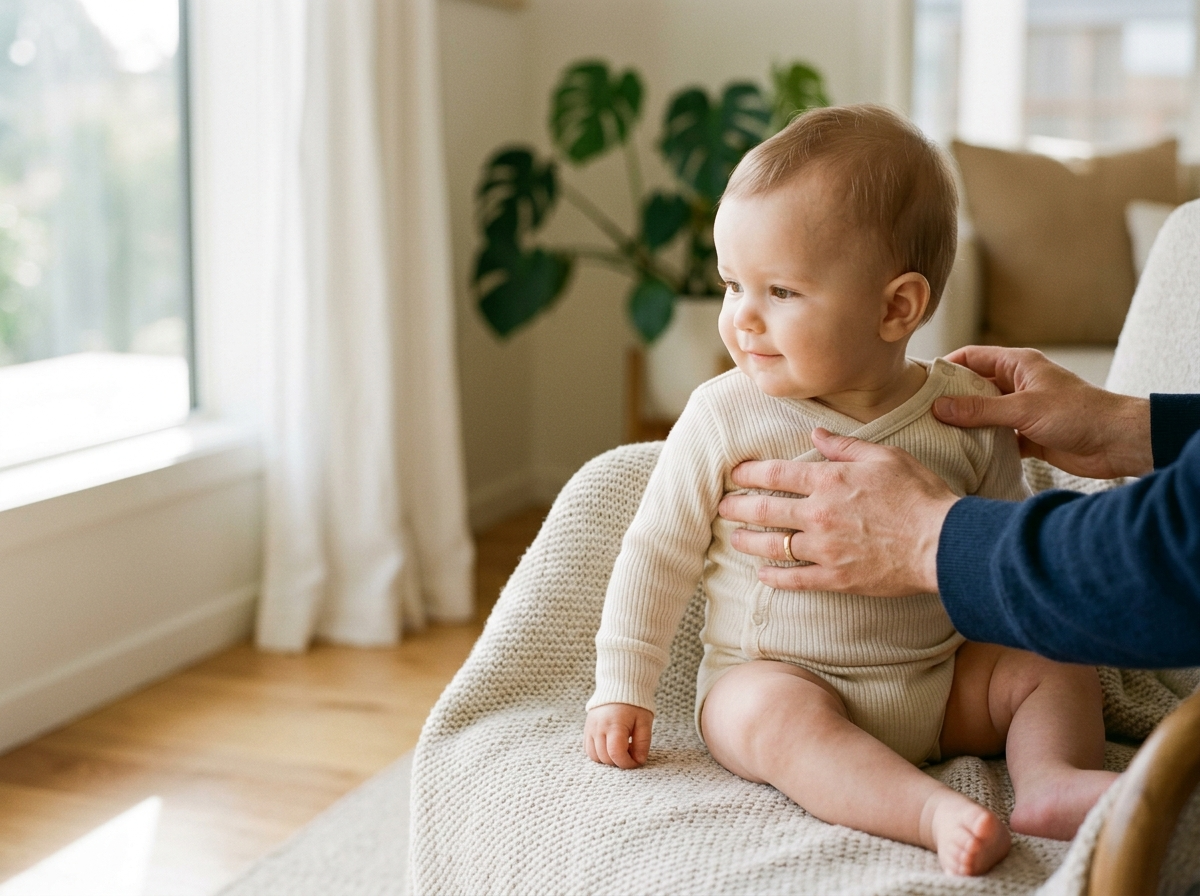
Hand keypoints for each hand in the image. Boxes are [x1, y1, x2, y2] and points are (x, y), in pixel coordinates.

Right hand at [585, 703, 653, 768]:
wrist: (620, 685)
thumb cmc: (635, 704)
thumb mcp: (644, 722)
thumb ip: (643, 743)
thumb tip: (639, 761)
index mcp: (615, 725)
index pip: (616, 754)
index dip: (628, 763)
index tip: (637, 761)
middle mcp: (599, 728)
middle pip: (605, 758)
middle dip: (619, 761)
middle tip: (631, 751)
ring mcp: (590, 728)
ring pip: (594, 756)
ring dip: (608, 759)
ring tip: (621, 748)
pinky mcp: (587, 728)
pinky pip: (588, 749)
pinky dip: (599, 754)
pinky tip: (611, 746)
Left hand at [717, 429, 957, 595]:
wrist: (943, 543)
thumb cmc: (919, 495)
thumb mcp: (884, 457)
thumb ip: (844, 446)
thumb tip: (815, 435)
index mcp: (828, 481)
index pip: (775, 475)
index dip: (748, 474)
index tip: (733, 475)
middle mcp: (818, 514)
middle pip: (763, 510)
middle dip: (737, 507)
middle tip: (721, 507)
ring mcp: (824, 549)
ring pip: (773, 545)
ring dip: (748, 541)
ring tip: (734, 538)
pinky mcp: (835, 578)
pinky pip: (795, 579)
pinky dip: (775, 577)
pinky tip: (762, 575)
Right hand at [937, 346, 1151, 478]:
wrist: (1116, 443)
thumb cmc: (1079, 414)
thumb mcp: (1023, 409)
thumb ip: (980, 410)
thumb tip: (940, 407)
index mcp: (1019, 365)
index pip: (974, 357)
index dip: (947, 365)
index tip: (921, 380)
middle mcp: (1018, 385)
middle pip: (974, 387)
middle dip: (950, 398)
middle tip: (921, 411)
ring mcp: (1022, 411)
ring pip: (983, 414)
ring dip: (965, 424)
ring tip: (934, 433)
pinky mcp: (1027, 436)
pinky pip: (995, 438)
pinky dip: (981, 445)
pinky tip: (962, 453)